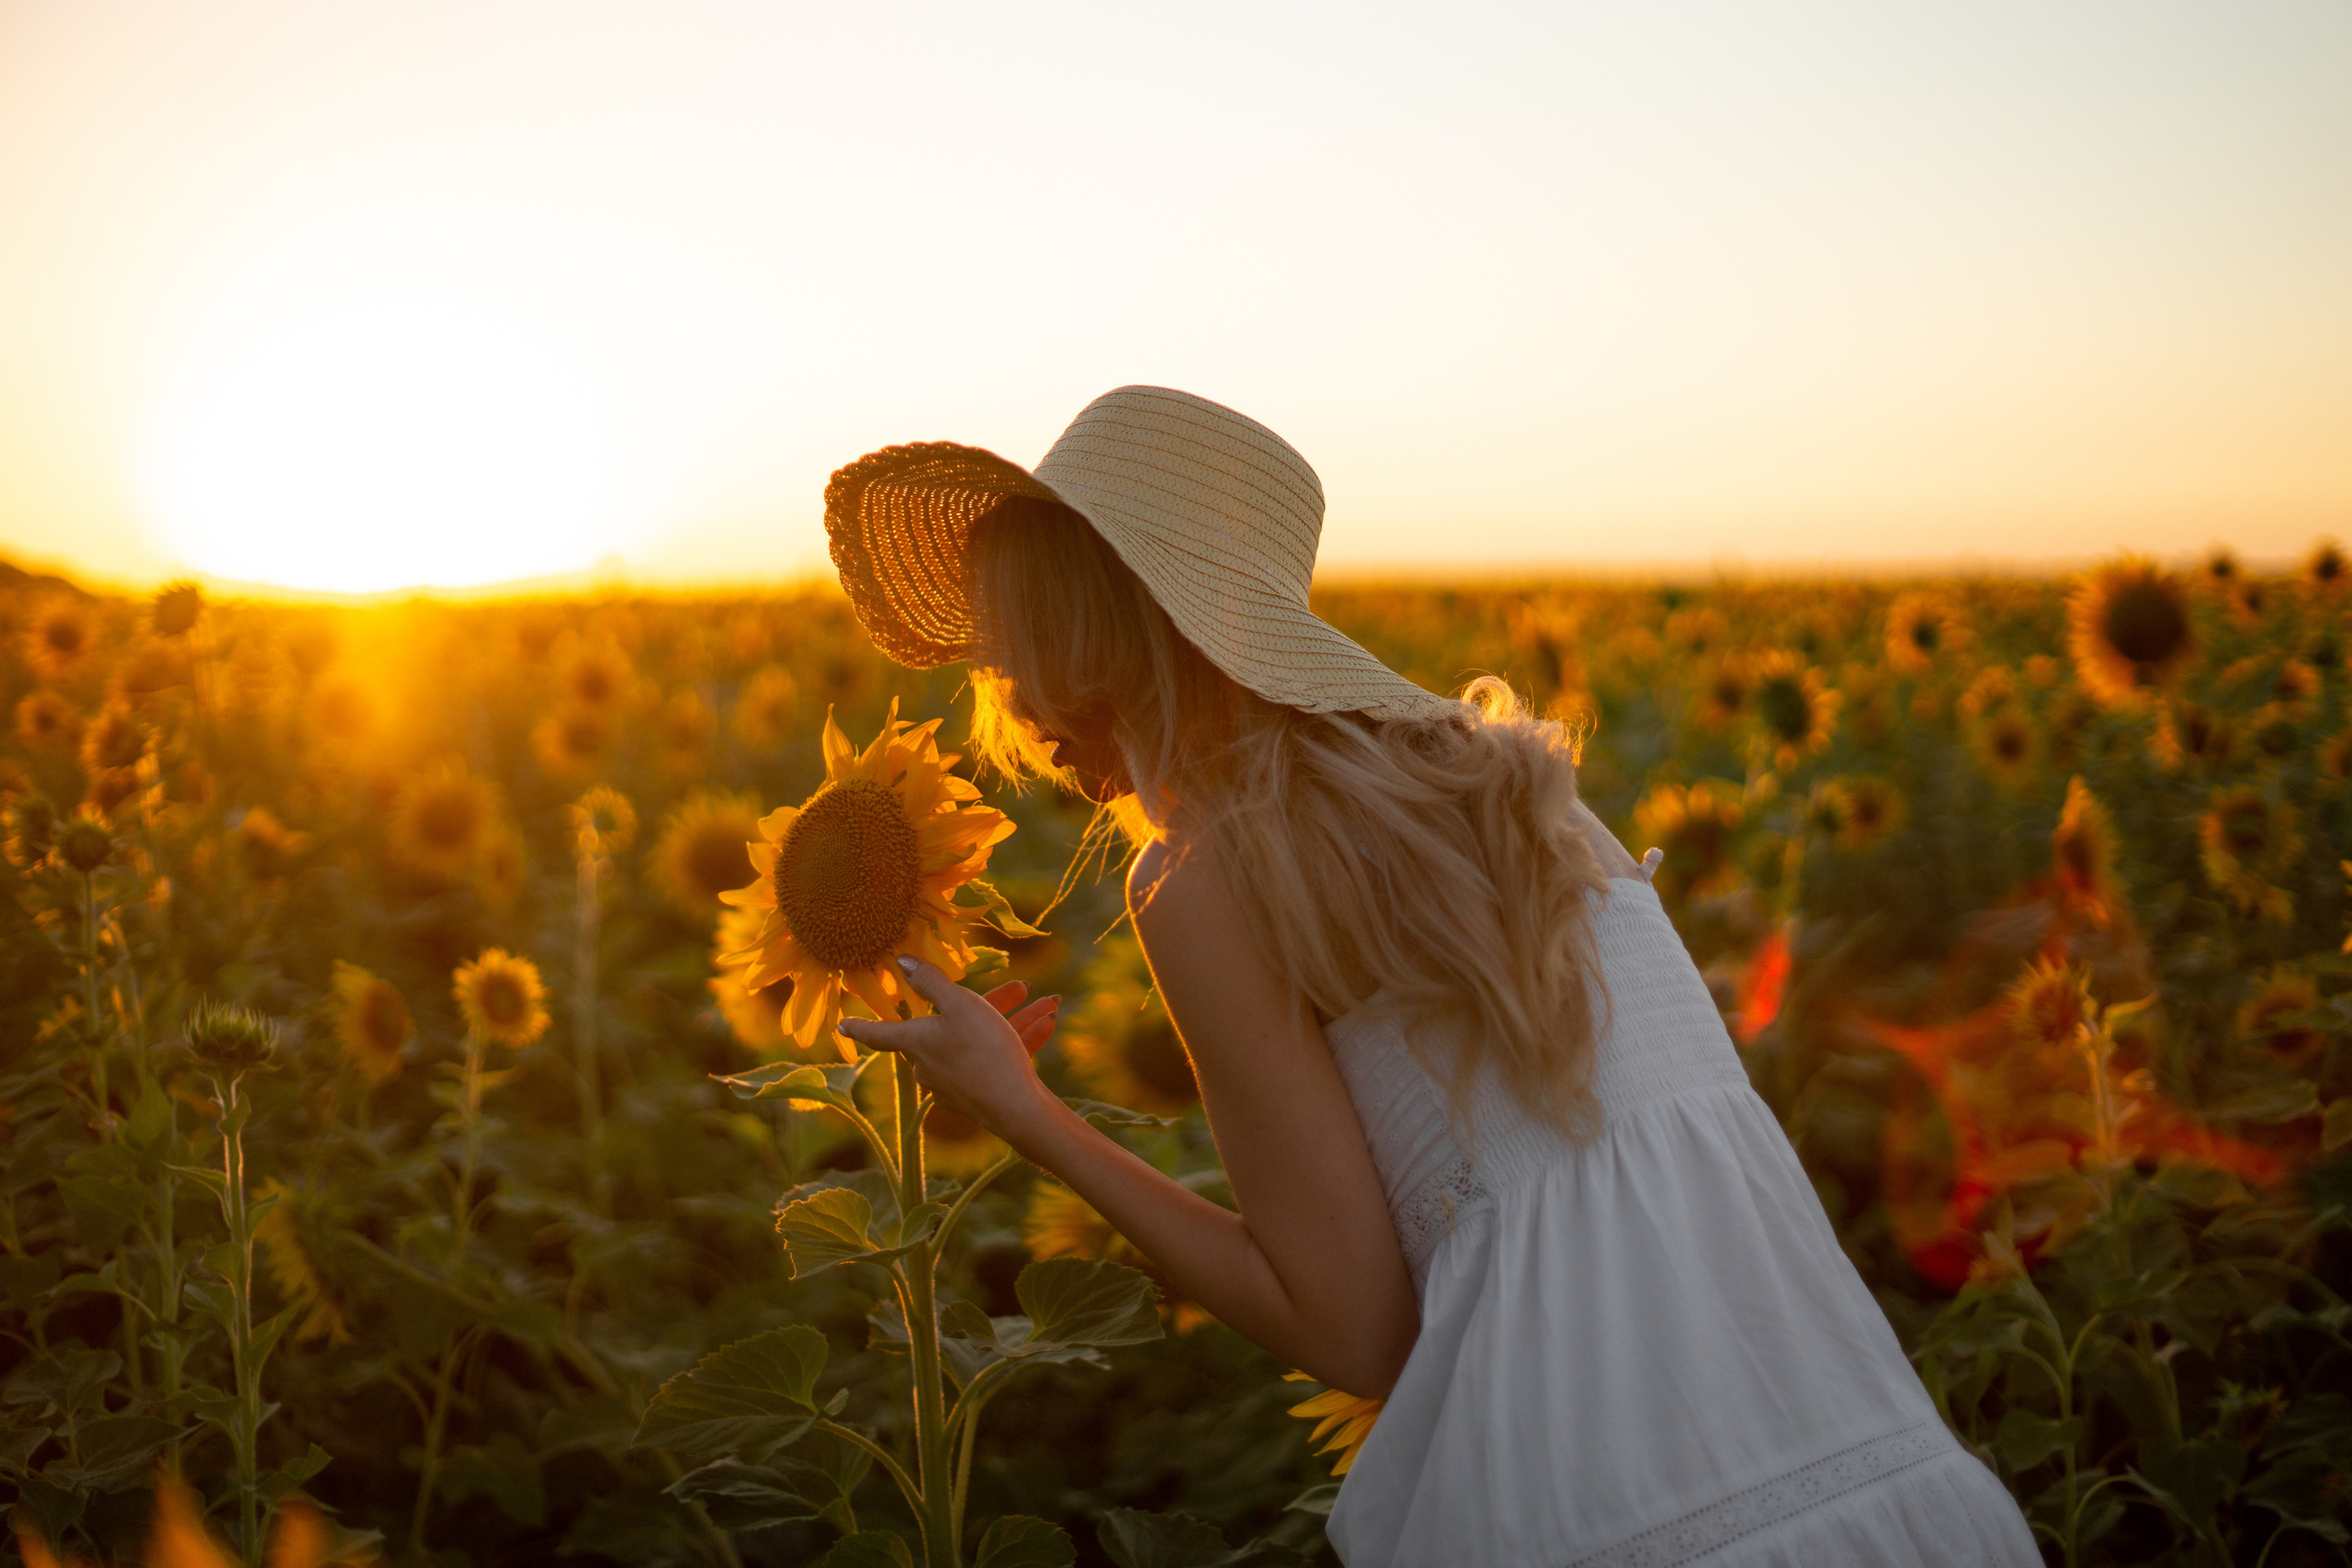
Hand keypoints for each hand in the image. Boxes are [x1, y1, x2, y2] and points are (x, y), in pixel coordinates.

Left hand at [837, 958, 1060, 1142]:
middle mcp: (928, 1065)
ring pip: (979, 1041)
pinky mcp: (976, 1096)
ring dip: (1014, 1020)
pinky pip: (992, 1059)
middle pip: (951, 1026)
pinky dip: (1017, 1041)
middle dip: (991, 1004)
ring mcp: (953, 1084)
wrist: (1017, 1109)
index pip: (879, 1033)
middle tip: (1022, 988)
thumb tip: (902, 962)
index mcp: (915, 1042)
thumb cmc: (984, 1049)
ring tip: (1047, 1004)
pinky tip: (1047, 1025)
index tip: (841, 1024)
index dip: (861, 1025)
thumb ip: (930, 981)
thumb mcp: (959, 1005)